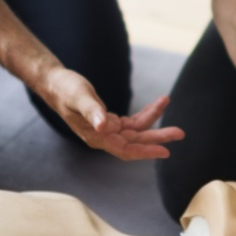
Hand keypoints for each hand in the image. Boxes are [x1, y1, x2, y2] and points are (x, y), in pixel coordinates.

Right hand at [42, 68, 184, 159]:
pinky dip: (145, 113)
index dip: (145, 151)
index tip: (165, 151)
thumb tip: (104, 125)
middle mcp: (103, 136)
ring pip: (136, 131)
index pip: (125, 150)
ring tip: (167, 103)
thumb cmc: (65, 89)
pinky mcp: (109, 121)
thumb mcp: (79, 97)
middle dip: (158, 137)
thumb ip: (91, 110)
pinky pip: (132, 121)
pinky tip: (157, 104)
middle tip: (180, 132)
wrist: (54, 84)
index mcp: (96, 136)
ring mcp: (107, 130)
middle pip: (135, 142)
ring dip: (154, 120)